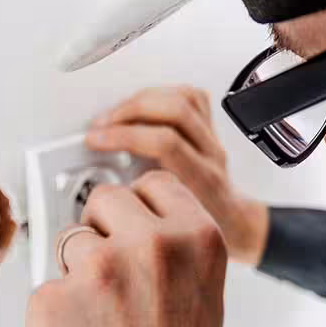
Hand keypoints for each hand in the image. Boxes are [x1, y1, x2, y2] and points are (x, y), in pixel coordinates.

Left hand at [23, 171, 231, 326]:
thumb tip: (123, 222)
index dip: (137, 207)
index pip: (152, 183)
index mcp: (196, 238)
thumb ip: (169, 248)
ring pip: (68, 240)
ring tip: (102, 323)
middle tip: (113, 278)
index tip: (130, 221)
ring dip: (76, 272)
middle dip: (103, 230)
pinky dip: (54, 313)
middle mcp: (150, 244)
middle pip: (104, 199)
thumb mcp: (199, 295)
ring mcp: (97, 270)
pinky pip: (43, 287)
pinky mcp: (51, 301)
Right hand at [87, 86, 268, 265]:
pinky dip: (160, 94)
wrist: (232, 225)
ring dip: (141, 100)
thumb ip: (135, 208)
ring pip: (183, 98)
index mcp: (202, 181)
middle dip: (129, 111)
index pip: (165, 143)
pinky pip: (190, 95)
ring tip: (115, 114)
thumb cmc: (200, 232)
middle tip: (101, 125)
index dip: (124, 136)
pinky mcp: (210, 127)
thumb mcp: (164, 229)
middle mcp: (211, 155)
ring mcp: (213, 139)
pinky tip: (141, 105)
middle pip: (175, 111)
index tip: (96, 140)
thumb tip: (93, 190)